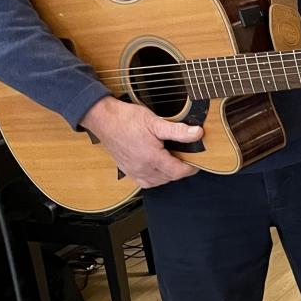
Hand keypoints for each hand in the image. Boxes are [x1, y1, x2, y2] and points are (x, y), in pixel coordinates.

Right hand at [80, 96, 200, 188]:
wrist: (103, 119)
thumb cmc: (126, 119)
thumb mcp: (155, 122)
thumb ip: (178, 130)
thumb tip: (197, 133)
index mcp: (152, 158)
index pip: (178, 172)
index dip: (191, 168)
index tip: (196, 161)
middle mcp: (143, 169)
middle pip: (169, 177)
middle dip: (180, 170)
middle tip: (185, 156)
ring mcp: (134, 171)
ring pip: (158, 182)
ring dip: (168, 174)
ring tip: (172, 160)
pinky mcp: (127, 170)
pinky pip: (145, 182)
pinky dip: (155, 178)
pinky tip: (158, 167)